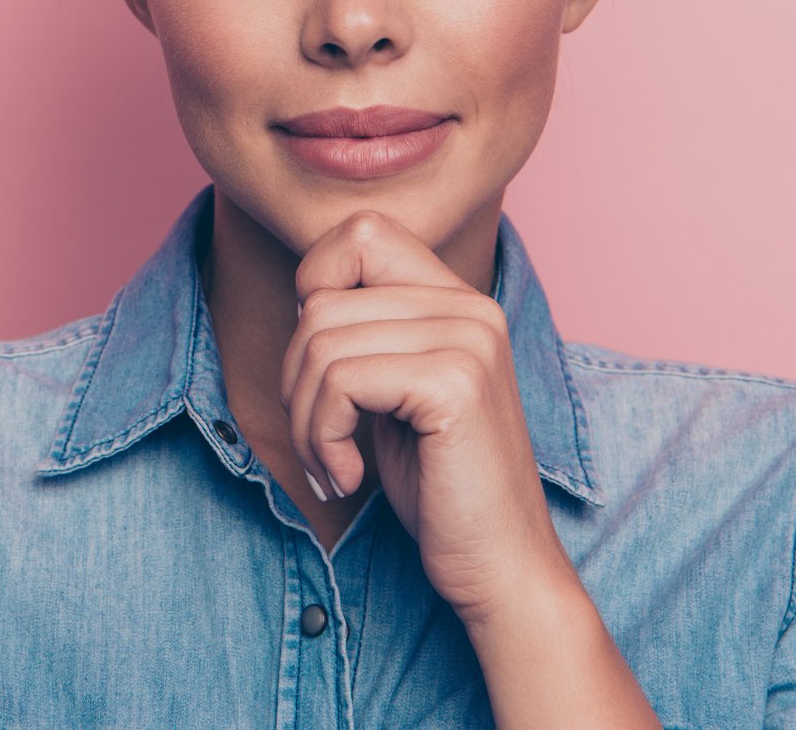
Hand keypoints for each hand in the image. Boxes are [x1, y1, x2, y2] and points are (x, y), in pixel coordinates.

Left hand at [281, 208, 574, 625]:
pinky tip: (348, 476)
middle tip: (320, 440)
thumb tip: (305, 294)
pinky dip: (323, 436)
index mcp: (458, 300)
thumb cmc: (437, 485)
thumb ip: (365, 332)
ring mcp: (468, 340)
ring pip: (320, 343)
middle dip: (295, 380)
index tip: (324, 369)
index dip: (316, 287)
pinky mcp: (455, 383)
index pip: (362, 231)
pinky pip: (340, 381)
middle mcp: (470, 307)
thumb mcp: (392, 391)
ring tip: (333, 463)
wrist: (500, 565)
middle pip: (322, 301)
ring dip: (305, 419)